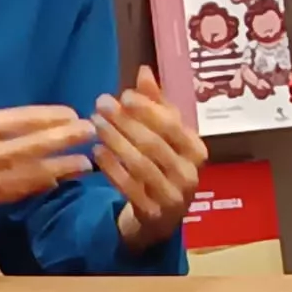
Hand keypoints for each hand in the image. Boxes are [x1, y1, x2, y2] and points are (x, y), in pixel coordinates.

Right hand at [0, 31, 96, 221]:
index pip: (19, 122)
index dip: (48, 118)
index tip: (71, 113)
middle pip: (31, 149)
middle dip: (64, 141)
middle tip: (90, 133)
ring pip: (28, 176)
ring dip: (58, 168)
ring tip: (85, 163)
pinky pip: (14, 193)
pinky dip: (36, 187)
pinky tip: (54, 180)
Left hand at [94, 66, 206, 251]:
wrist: (159, 220)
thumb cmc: (163, 168)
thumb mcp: (164, 136)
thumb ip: (156, 104)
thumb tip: (144, 71)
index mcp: (196, 151)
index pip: (172, 124)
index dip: (147, 108)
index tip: (122, 94)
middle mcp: (190, 174)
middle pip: (153, 142)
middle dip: (125, 121)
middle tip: (100, 104)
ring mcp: (173, 197)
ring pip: (140, 163)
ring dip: (115, 140)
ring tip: (95, 124)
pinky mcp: (153, 214)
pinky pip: (129, 187)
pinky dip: (111, 167)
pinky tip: (96, 152)